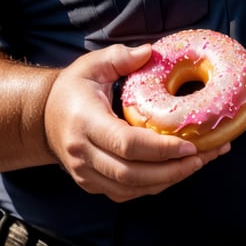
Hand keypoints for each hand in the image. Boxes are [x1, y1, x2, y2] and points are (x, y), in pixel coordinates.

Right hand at [43, 43, 228, 201]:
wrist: (42, 118)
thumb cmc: (72, 88)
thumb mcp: (92, 64)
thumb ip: (120, 56)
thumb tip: (150, 52)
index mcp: (85, 122)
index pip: (125, 144)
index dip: (160, 148)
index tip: (189, 144)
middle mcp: (83, 154)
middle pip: (132, 174)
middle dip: (172, 170)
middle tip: (203, 157)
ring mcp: (86, 174)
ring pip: (131, 189)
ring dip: (168, 180)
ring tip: (199, 164)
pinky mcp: (92, 184)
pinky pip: (127, 193)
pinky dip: (153, 186)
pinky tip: (177, 172)